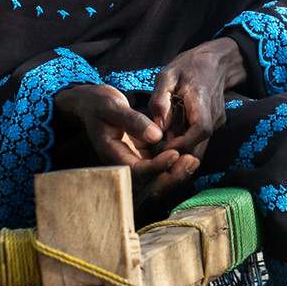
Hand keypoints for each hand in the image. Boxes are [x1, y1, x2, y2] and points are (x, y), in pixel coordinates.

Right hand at [52, 82, 195, 197]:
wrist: (92, 103)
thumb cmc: (99, 102)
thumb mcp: (112, 105)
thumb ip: (132, 120)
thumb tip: (156, 135)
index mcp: (111, 153)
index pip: (137, 170)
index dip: (157, 166)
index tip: (175, 153)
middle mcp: (123, 162)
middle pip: (149, 182)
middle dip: (171, 176)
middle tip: (192, 161)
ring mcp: (134, 160)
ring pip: (157, 176)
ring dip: (176, 172)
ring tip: (194, 159)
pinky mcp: (143, 155)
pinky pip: (161, 164)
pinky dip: (175, 162)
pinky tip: (190, 152)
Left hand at [147, 37, 247, 162]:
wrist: (215, 62)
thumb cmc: (188, 67)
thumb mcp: (167, 75)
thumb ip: (160, 100)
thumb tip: (159, 127)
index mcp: (202, 102)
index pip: (201, 129)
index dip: (184, 142)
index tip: (165, 146)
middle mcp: (214, 116)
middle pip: (201, 146)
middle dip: (180, 155)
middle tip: (159, 154)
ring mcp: (216, 122)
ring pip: (200, 146)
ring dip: (182, 149)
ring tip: (163, 144)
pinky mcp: (214, 125)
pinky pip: (200, 140)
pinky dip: (186, 143)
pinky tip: (172, 136)